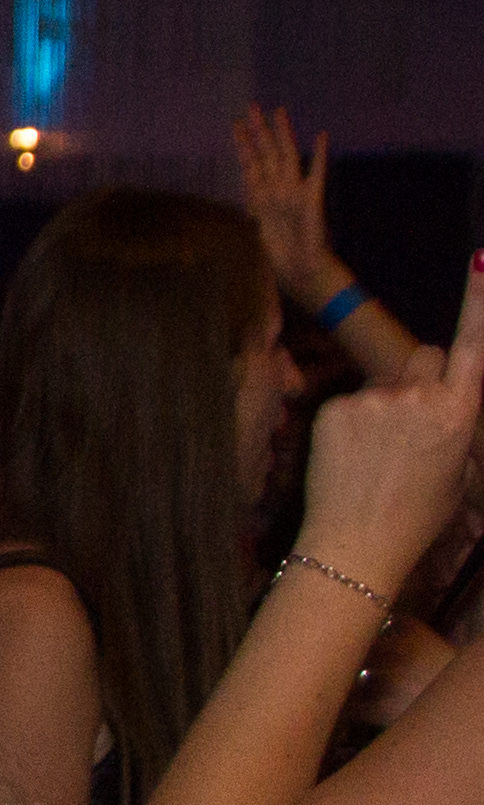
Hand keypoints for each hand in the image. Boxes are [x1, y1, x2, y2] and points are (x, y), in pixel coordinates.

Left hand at [234, 105, 342, 306]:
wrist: (300, 266)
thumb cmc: (283, 249)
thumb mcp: (261, 225)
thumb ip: (256, 209)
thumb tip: (249, 204)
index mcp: (263, 193)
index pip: (250, 162)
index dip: (242, 143)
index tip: (235, 124)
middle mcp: (279, 187)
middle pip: (266, 152)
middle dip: (257, 130)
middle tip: (251, 106)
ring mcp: (295, 190)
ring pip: (285, 156)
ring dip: (280, 134)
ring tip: (276, 111)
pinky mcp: (312, 198)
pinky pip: (316, 173)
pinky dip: (318, 156)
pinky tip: (321, 137)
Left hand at [297, 252, 483, 587]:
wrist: (356, 545)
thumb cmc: (417, 515)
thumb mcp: (458, 468)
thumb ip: (452, 419)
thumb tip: (445, 399)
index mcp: (459, 412)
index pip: (474, 345)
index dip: (480, 301)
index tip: (482, 259)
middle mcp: (420, 396)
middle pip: (424, 358)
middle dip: (421, 380)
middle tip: (408, 430)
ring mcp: (374, 398)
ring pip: (386, 384)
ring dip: (384, 406)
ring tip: (376, 457)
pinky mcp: (335, 406)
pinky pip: (351, 401)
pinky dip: (352, 423)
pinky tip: (350, 458)